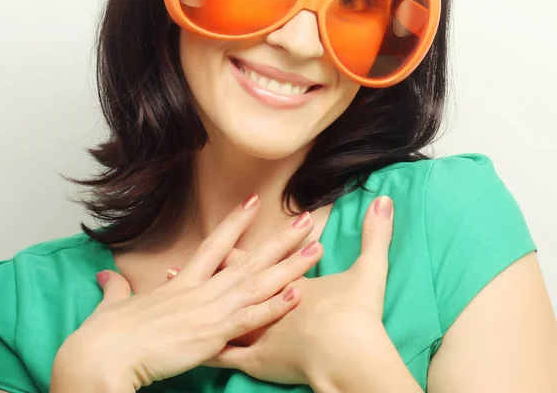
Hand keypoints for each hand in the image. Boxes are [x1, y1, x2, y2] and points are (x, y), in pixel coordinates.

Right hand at [51, 194, 323, 391]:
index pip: (215, 243)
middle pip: (249, 257)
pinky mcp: (213, 333)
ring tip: (315, 248)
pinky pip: (251, 318)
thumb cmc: (107, 333)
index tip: (254, 201)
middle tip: (305, 218)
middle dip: (279, 238)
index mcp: (182, 281)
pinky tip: (298, 293)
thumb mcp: (114, 304)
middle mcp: (202, 289)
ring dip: (290, 265)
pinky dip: (276, 306)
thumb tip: (104, 276)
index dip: (236, 222)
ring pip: (259, 282)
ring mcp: (211, 309)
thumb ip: (116, 288)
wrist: (104, 354)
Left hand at [174, 195, 394, 388]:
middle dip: (206, 276)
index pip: (258, 262)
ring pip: (221, 316)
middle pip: (233, 284)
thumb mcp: (370, 270)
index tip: (227, 242)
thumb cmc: (356, 314)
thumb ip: (376, 235)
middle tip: (178, 266)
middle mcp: (265, 303)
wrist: (348, 354)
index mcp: (286, 284)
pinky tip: (189, 349)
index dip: (240, 250)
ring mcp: (258, 332)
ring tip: (176, 299)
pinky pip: (225, 355)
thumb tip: (385, 201)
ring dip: (199, 306)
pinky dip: (207, 349)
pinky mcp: (256, 360)